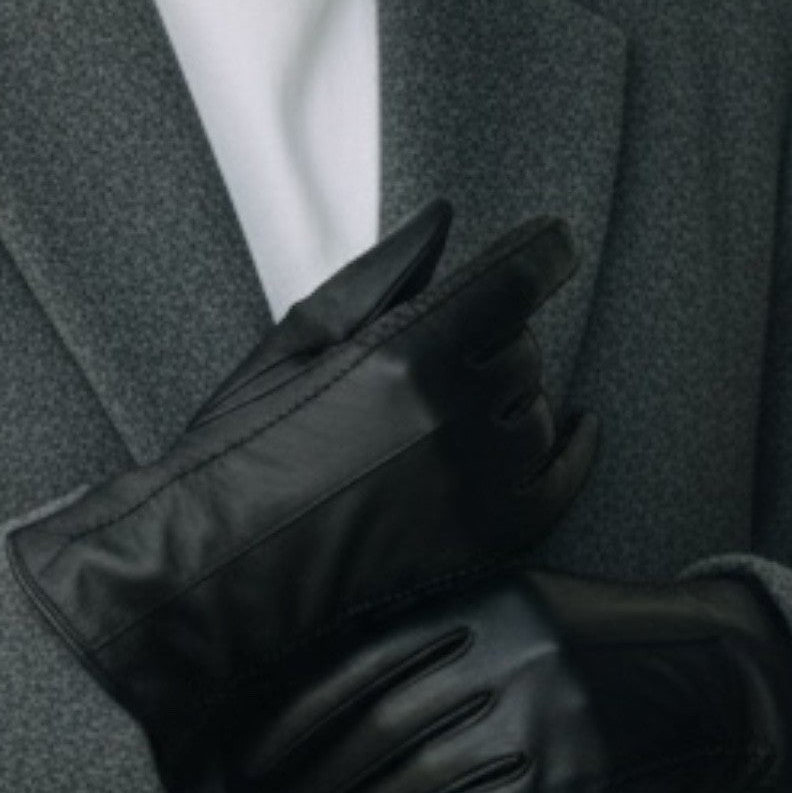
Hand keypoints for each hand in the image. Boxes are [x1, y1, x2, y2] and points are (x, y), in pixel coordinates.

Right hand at [4, 197, 599, 792]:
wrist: (219, 572)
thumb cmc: (237, 455)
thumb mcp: (293, 345)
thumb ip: (380, 278)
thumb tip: (442, 220)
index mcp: (405, 356)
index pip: (515, 279)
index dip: (541, 254)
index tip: (551, 244)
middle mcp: (455, 419)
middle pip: (523, 347)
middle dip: (493, 341)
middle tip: (442, 359)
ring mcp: (477, 486)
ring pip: (538, 411)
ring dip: (510, 401)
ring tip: (449, 417)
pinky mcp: (488, 543)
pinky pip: (561, 481)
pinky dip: (568, 450)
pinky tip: (572, 429)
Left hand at [230, 567, 791, 792]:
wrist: (699, 679)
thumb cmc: (579, 644)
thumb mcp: (509, 604)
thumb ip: (428, 627)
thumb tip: (311, 691)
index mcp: (485, 599)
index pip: (361, 661)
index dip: (293, 715)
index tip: (250, 759)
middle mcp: (511, 651)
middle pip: (380, 728)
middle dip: (310, 781)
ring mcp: (546, 715)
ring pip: (417, 781)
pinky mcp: (572, 778)